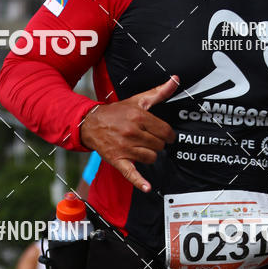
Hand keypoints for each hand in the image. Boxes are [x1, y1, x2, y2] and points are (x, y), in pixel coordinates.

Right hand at [80, 77, 178, 191]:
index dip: (167, 135)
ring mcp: (125, 148)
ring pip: (151, 157)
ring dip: (149, 155)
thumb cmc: (116, 113)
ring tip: (141, 148)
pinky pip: (132, 174)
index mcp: (139, 116)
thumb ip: (159, 92)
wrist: (91, 123)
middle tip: (148, 139)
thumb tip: (176, 80)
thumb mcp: (138, 100)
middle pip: (159, 145)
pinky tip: (147, 187)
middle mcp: (132, 132)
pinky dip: (140, 182)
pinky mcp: (118, 160)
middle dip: (156, 143)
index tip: (164, 136)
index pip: (165, 132)